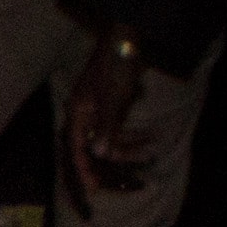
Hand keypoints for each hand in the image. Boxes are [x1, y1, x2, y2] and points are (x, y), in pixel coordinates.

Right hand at [59, 32, 153, 206]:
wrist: (127, 39)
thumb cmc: (116, 67)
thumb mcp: (113, 99)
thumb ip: (106, 127)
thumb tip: (99, 154)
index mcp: (79, 112)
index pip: (77, 147)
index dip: (84, 168)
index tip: (93, 188)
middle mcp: (85, 112)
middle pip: (93, 144)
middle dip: (113, 156)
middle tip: (133, 165)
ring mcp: (98, 108)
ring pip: (109, 136)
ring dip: (127, 144)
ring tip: (149, 146)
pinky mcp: (112, 103)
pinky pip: (118, 126)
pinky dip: (131, 132)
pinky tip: (148, 135)